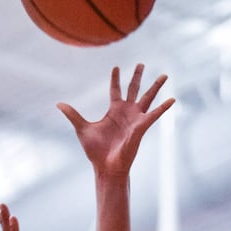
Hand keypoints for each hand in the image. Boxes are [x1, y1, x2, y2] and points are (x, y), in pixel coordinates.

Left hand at [57, 64, 173, 177]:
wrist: (105, 166)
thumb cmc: (95, 151)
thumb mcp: (82, 128)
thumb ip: (73, 114)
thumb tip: (58, 104)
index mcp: (113, 111)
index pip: (115, 90)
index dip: (115, 79)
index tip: (116, 67)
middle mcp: (126, 112)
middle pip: (134, 89)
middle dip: (137, 76)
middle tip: (141, 63)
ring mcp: (135, 118)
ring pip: (147, 98)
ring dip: (156, 86)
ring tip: (165, 74)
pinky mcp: (141, 126)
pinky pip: (154, 114)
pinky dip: (163, 107)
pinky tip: (173, 99)